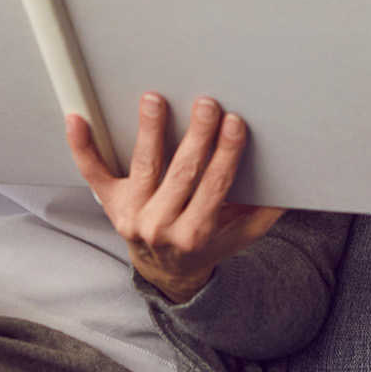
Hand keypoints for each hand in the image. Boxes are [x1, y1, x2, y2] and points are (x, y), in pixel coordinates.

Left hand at [66, 95, 284, 302]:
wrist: (167, 271)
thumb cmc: (208, 242)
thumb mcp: (241, 235)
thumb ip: (265, 212)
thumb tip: (293, 185)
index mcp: (194, 233)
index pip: (214, 186)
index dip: (225, 154)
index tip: (235, 124)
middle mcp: (159, 225)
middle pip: (181, 173)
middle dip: (196, 136)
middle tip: (206, 104)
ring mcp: (130, 213)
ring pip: (143, 166)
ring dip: (149, 131)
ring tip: (154, 100)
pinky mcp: (110, 202)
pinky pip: (93, 173)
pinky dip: (82, 146)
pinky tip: (77, 118)